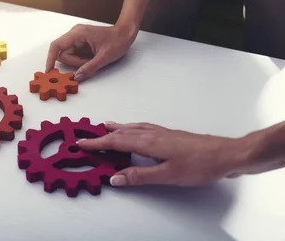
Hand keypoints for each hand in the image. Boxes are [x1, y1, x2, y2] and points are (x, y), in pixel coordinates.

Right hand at [46, 24, 136, 81]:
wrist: (126, 33)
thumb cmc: (117, 40)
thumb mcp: (104, 57)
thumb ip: (89, 68)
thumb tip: (77, 78)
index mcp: (78, 33)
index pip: (57, 46)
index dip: (50, 58)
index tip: (49, 70)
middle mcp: (75, 34)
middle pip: (63, 53)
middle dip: (74, 63)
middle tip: (88, 64)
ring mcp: (78, 39)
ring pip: (69, 55)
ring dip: (78, 62)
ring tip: (93, 61)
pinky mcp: (81, 44)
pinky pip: (75, 55)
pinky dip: (80, 61)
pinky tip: (91, 59)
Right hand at [76, 122, 246, 186]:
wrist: (225, 154)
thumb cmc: (200, 164)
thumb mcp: (167, 176)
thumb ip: (139, 176)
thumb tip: (115, 178)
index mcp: (148, 142)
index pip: (115, 143)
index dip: (96, 143)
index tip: (81, 144)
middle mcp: (152, 134)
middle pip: (120, 132)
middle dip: (102, 135)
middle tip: (86, 136)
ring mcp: (161, 133)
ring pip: (131, 128)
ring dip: (115, 129)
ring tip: (104, 128)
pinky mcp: (168, 135)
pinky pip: (142, 127)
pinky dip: (130, 128)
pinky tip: (133, 130)